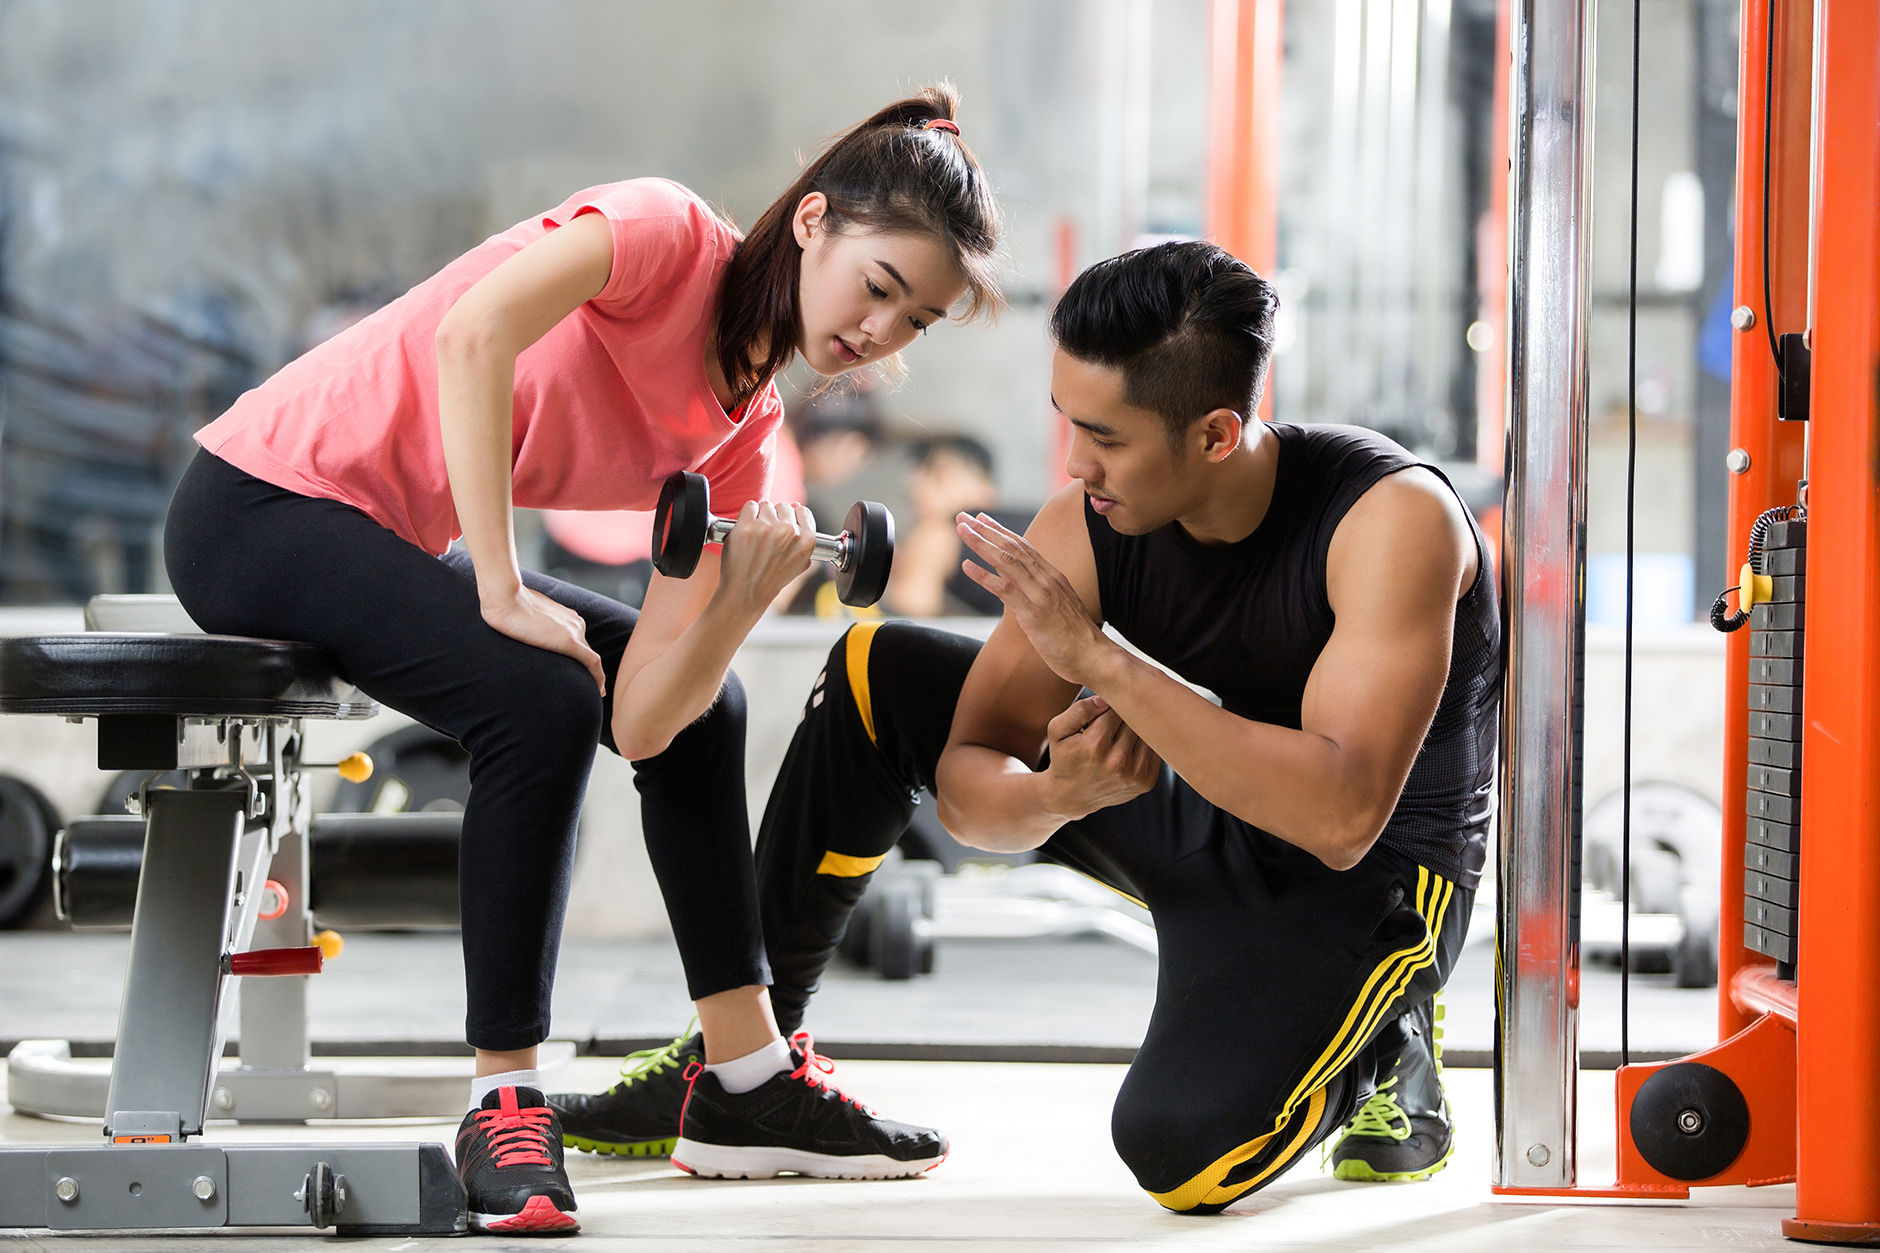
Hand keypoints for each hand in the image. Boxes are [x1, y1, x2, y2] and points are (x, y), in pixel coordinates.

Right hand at [481, 584, 605, 692]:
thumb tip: (519, 632)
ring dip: (591, 675)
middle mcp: (574, 623)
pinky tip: (599, 691)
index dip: (579, 657)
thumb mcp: (522, 614)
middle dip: (587, 669)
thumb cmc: (506, 605)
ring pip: (589, 657)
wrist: (504, 599)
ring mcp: (574, 631)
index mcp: (565, 616)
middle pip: (585, 650)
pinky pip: (592, 662)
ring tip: (593, 692)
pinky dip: (598, 677)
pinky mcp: (569, 642)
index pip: (577, 640)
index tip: (579, 671)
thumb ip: (530, 623)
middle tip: (587, 687)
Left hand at [716, 501, 816, 615]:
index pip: (802, 511)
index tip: (783, 526)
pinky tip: (746, 532)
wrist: (746, 593)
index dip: (792, 517)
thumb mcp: (798, 563)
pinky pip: (749, 507)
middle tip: (767, 536)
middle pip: (783, 506)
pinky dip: (745, 516)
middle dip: (775, 517)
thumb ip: (803, 537)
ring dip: (760, 517)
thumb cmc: (770, 580)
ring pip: (766, 506)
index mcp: (806, 540)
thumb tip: (799, 509)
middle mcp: (789, 532)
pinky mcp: (747, 526)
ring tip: (756, 537)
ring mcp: (767, 527)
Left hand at [956, 511, 1108, 685]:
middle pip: (1012, 547)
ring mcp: (1040, 594)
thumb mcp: (1061, 607)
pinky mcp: (1033, 613)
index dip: (1001, 531)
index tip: (982, 519)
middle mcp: (1046, 579)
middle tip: (962, 517)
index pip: (1023, 546)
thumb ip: (1044, 593)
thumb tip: (1025, 590)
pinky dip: (983, 576)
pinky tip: (966, 566)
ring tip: (960, 530)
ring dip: (980, 543)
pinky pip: (1004, 589)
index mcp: (1053, 576)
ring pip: (1006, 560)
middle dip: (985, 529)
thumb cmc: (1077, 637)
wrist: (1094, 656)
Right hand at [1041, 695, 1162, 819]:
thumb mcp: (1058, 731)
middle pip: (1134, 719)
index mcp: (1095, 745)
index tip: (1104, 710)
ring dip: (1137, 729)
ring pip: (1147, 733)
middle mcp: (1118, 761)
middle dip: (1125, 716)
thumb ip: (1079, 710)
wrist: (1072, 797)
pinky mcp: (1147, 782)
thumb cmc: (1064, 757)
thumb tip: (1106, 698)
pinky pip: (1154, 750)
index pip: (1116, 707)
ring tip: (1121, 734)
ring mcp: (1135, 774)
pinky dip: (1145, 745)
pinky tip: (1129, 749)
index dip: (1110, 704)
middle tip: (1114, 721)